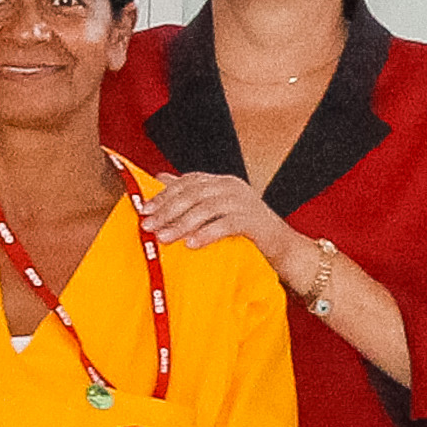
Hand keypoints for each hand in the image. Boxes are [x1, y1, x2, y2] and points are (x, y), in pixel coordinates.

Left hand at [138, 174, 302, 271]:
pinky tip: (191, 245)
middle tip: (148, 226)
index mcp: (222, 182)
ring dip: (181, 224)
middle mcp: (232, 186)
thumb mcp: (216, 211)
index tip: (144, 210)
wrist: (283, 248)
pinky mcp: (254, 220)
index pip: (187, 182)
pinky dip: (206, 234)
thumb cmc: (245, 231)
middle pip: (193, 193)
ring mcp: (244, 201)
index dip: (164, 194)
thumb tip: (160, 178)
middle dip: (168, 210)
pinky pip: (226, 224)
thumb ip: (192, 194)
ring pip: (206, 208)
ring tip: (163, 238)